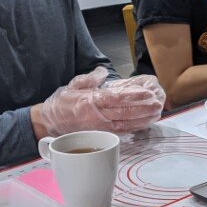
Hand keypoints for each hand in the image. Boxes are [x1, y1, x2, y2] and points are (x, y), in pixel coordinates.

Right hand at [40, 67, 165, 135]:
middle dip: (143, 109)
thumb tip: (103, 72)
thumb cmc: (62, 103)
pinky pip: (120, 131)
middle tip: (158, 103)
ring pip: (125, 124)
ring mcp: (99, 127)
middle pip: (124, 112)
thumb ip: (90, 78)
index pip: (116, 98)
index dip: (133, 96)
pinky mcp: (100, 134)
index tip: (147, 93)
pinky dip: (134, 128)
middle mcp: (97, 116)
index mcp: (91, 101)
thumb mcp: (73, 84)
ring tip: (156, 113)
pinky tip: (145, 123)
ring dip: (143, 119)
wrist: (49, 123)